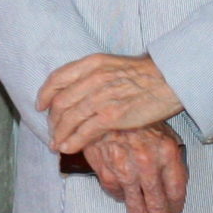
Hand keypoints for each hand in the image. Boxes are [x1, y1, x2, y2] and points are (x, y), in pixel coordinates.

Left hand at [38, 53, 182, 153]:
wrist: (171, 79)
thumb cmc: (147, 74)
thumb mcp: (114, 64)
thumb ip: (94, 75)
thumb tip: (80, 89)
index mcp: (92, 63)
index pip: (58, 78)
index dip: (45, 94)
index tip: (41, 105)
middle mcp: (93, 79)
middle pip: (60, 102)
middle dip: (52, 120)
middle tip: (52, 131)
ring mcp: (101, 98)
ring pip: (69, 119)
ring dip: (59, 134)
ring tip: (56, 145)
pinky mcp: (112, 116)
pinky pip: (84, 132)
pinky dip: (72, 141)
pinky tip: (67, 148)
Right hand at [82, 125, 187, 212]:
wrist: (107, 106)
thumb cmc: (137, 120)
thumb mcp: (163, 134)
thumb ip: (171, 162)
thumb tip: (174, 190)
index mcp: (167, 152)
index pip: (176, 191)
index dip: (176, 209)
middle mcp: (147, 163)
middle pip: (157, 205)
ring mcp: (125, 169)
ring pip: (135, 206)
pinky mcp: (106, 171)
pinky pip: (116, 193)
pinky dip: (120, 198)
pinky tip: (125, 200)